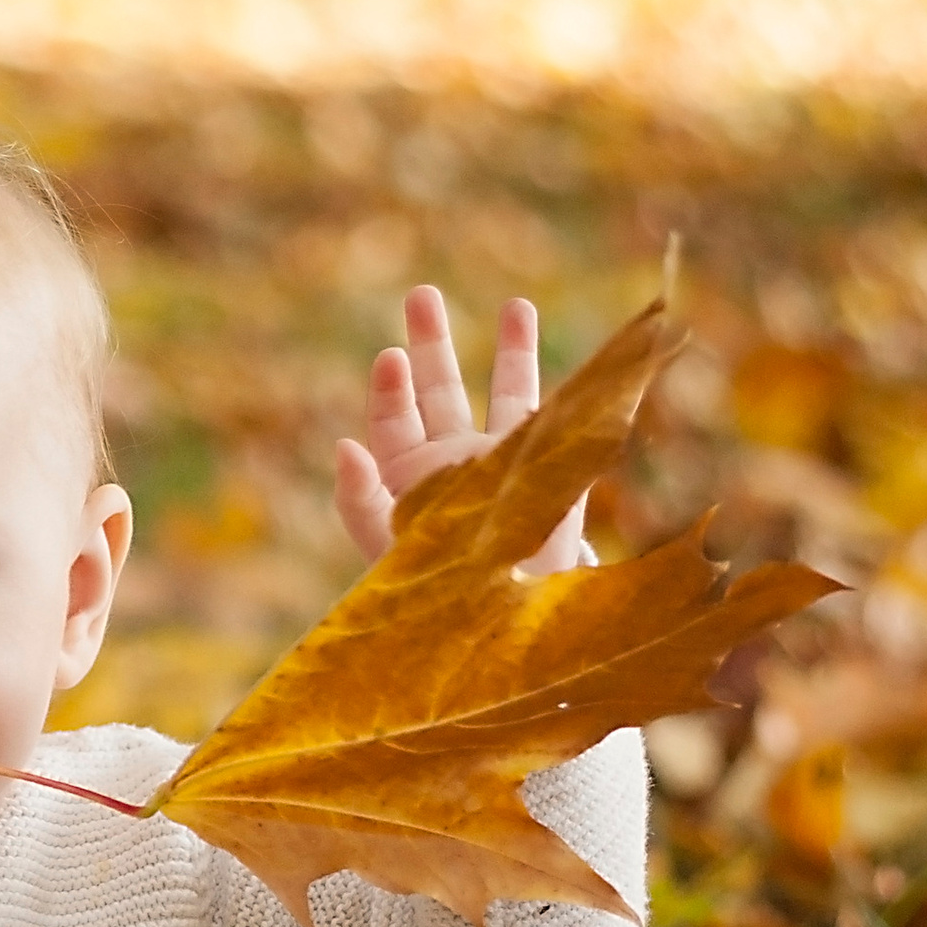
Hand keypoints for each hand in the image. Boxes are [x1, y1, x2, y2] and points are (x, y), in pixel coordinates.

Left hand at [334, 288, 587, 579]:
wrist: (503, 631)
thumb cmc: (433, 594)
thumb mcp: (384, 548)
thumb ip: (358, 501)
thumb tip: (343, 445)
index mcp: (410, 480)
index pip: (394, 420)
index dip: (391, 388)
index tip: (391, 358)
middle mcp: (455, 466)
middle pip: (440, 392)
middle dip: (431, 344)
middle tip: (422, 295)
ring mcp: (505, 467)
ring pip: (507, 397)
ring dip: (512, 352)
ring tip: (517, 305)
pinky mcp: (551, 478)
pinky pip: (557, 424)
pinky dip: (568, 394)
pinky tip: (583, 368)